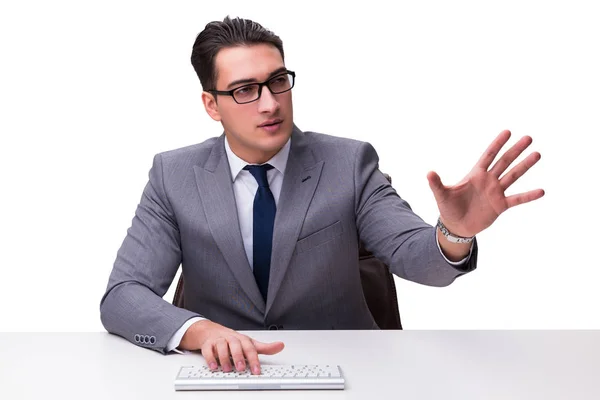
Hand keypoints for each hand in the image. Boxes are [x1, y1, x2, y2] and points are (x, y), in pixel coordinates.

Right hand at [179, 320, 284, 374]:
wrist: (211, 331)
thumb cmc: (232, 340)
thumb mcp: (249, 343)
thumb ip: (264, 347)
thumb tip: (281, 345)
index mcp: (242, 339)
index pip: (250, 347)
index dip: (254, 359)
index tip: (257, 371)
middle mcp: (231, 338)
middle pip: (235, 345)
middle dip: (238, 356)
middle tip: (241, 368)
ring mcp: (219, 340)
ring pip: (221, 346)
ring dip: (224, 358)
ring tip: (228, 369)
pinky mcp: (208, 344)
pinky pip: (208, 350)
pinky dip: (210, 358)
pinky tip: (214, 366)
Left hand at [427, 130, 543, 236]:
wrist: (456, 226)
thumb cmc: (448, 208)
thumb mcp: (442, 195)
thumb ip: (437, 184)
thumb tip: (428, 173)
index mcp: (475, 175)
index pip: (488, 155)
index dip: (497, 144)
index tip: (508, 131)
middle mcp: (488, 180)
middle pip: (504, 162)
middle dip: (515, 150)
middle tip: (528, 137)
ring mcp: (495, 192)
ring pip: (513, 176)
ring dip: (525, 165)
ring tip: (537, 154)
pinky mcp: (500, 206)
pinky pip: (517, 199)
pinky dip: (528, 196)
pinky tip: (541, 191)